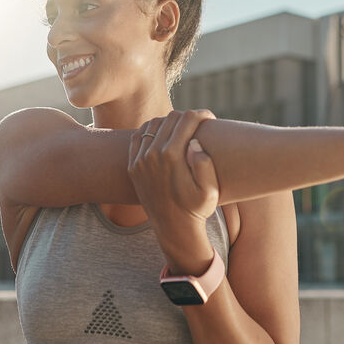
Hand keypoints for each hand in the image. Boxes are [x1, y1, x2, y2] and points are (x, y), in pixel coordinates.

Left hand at [128, 109, 219, 226]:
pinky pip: (138, 136)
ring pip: (154, 123)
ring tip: (183, 129)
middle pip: (171, 118)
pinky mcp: (133, 165)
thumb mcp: (210, 191)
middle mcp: (152, 154)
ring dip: (170, 122)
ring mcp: (139, 159)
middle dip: (188, 116)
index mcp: (172, 156)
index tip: (211, 119)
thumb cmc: (197, 209)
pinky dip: (151, 129)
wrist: (174, 229)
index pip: (187, 119)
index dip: (202, 114)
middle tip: (199, 123)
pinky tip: (163, 134)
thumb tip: (194, 142)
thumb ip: (205, 164)